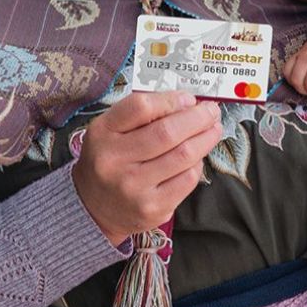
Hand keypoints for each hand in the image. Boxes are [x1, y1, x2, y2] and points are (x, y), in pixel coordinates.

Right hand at [71, 91, 222, 246]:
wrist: (93, 208)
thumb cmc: (110, 160)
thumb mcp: (111, 130)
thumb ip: (142, 113)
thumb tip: (186, 103)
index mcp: (103, 133)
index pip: (141, 107)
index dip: (171, 100)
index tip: (189, 99)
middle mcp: (115, 161)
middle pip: (167, 132)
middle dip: (198, 118)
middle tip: (212, 112)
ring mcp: (134, 188)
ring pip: (183, 156)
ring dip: (205, 139)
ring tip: (213, 130)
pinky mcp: (152, 208)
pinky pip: (187, 179)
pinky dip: (197, 164)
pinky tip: (196, 157)